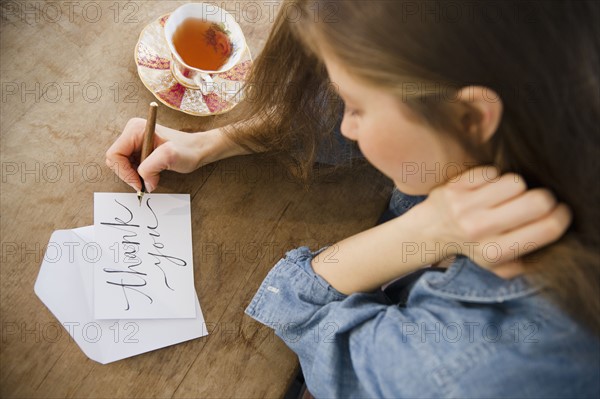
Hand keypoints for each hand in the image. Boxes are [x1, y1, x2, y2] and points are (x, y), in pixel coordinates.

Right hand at [105, 118, 247, 191]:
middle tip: (145, 183)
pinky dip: (138, 174)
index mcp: (135, 129)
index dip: (124, 172)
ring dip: (134, 176)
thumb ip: (150, 167)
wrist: (199, 150)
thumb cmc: (188, 150)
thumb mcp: (170, 157)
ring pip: (122, 164)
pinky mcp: (140, 149)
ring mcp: (135, 141)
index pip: (115, 154)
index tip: (139, 183)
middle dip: (129, 175)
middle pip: (116, 160)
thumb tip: (143, 182)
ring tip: (152, 178)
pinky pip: (130, 165)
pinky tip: (152, 175)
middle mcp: (132, 133)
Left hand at [418, 166, 571, 276]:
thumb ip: (528, 261)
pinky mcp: (455, 187)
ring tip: (506, 197)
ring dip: (516, 187)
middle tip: (537, 202)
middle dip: (545, 198)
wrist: (430, 232)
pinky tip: (486, 188)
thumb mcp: (498, 266)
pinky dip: (494, 178)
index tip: (560, 211)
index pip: (548, 228)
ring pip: (516, 182)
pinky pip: (492, 171)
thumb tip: (555, 243)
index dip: (562, 216)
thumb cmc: (472, 246)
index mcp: (495, 252)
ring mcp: (465, 207)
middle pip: (538, 201)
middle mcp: (480, 230)